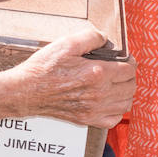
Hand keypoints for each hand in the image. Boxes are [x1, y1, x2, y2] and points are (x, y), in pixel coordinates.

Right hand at [3, 27, 137, 127]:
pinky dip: (117, 110)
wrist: (26, 91)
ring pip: (125, 104)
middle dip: (129, 76)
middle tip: (121, 69)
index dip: (129, 61)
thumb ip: (90, 37)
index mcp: (97, 73)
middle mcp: (99, 94)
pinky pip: (113, 119)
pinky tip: (109, 100)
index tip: (124, 58)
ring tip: (117, 83)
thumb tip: (105, 38)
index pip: (129, 69)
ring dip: (126, 92)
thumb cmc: (44, 68)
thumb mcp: (66, 43)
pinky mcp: (87, 119)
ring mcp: (94, 109)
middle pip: (130, 87)